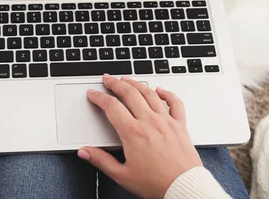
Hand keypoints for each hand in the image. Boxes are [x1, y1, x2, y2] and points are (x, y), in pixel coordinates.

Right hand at [78, 75, 201, 198]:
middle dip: (115, 83)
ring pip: (149, 94)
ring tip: (127, 79)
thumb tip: (85, 151)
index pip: (111, 107)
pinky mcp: (180, 125)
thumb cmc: (156, 184)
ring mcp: (166, 121)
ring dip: (136, 84)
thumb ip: (101, 160)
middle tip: (108, 79)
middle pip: (129, 93)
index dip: (99, 97)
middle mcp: (149, 122)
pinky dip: (167, 93)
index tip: (93, 94)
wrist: (183, 188)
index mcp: (133, 133)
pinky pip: (175, 103)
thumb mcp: (122, 175)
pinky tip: (160, 90)